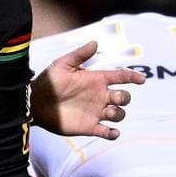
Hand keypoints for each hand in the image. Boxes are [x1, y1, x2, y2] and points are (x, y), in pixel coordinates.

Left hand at [31, 40, 145, 138]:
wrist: (34, 102)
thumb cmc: (48, 81)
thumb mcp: (62, 65)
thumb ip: (79, 55)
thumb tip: (95, 43)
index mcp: (96, 80)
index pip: (121, 76)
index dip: (133, 77)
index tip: (141, 80)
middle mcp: (99, 96)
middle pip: (124, 97)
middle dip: (125, 97)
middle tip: (115, 97)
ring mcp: (96, 111)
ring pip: (119, 114)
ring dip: (119, 114)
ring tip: (108, 112)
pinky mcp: (89, 126)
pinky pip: (107, 132)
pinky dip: (113, 133)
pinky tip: (112, 132)